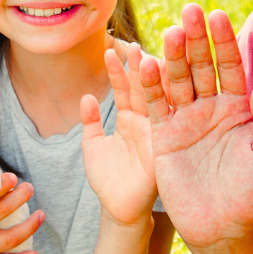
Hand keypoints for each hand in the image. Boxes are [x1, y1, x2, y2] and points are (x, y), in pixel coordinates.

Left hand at [81, 44, 158, 227]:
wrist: (121, 210)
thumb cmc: (107, 180)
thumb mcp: (93, 147)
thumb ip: (89, 123)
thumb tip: (86, 97)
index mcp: (130, 119)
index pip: (125, 88)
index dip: (117, 70)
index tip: (110, 49)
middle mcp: (147, 121)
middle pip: (144, 87)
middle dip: (140, 65)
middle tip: (135, 43)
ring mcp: (158, 132)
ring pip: (158, 99)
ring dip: (154, 79)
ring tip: (147, 55)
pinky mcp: (165, 145)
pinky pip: (166, 121)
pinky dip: (164, 103)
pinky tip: (162, 86)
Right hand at [137, 4, 252, 249]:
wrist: (220, 229)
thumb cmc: (250, 197)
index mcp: (238, 108)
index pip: (231, 66)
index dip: (224, 42)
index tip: (218, 15)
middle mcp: (210, 107)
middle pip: (202, 66)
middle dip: (197, 39)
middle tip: (190, 10)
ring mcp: (186, 119)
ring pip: (178, 80)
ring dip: (174, 56)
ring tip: (171, 32)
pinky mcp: (163, 135)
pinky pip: (155, 105)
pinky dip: (150, 85)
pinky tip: (145, 63)